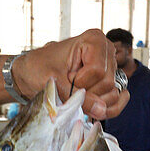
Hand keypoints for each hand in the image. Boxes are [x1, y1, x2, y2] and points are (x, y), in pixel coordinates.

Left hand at [14, 29, 129, 119]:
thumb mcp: (56, 82)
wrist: (32, 74)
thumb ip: (79, 97)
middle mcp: (107, 52)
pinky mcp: (111, 83)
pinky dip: (106, 110)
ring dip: (93, 103)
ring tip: (76, 94)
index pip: (97, 71)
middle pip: (107, 83)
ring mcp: (111, 68)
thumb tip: (101, 110)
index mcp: (94, 40)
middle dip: (86, 93)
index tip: (65, 77)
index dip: (80, 82)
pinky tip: (93, 109)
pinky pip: (118, 101)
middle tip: (69, 86)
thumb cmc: (39, 69)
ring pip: (112, 94)